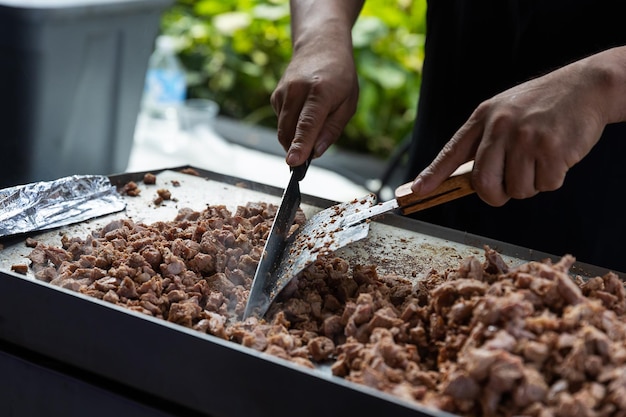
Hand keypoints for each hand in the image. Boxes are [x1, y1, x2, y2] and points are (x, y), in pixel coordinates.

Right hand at [271, 39, 358, 165]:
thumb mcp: (348, 103)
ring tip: (314, 122)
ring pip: (283, 130)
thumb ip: (332, 130)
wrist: (321, 45)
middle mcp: (297, 90)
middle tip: (309, 157)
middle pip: (290, 131)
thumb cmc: (340, 76)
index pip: (307, 124)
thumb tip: (316, 152)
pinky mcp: (275, 96)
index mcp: (320, 91)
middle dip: (296, 149)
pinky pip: (282, 122)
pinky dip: (292, 126)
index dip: (300, 145)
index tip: (293, 162)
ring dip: (295, 138)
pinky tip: (303, 111)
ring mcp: (283, 91)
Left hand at [411, 49, 624, 206]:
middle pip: (484, 185)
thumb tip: (470, 180)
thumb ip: (486, 142)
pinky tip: (558, 155)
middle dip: (496, 195)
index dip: (433, 175)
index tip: (416, 192)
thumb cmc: (541, 105)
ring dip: (530, 185)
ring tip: (540, 157)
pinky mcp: (552, 148)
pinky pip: (545, 186)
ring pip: (517, 190)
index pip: (451, 152)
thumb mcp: (505, 113)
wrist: (586, 86)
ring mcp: (525, 137)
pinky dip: (552, 179)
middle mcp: (500, 126)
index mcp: (483, 117)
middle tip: (508, 187)